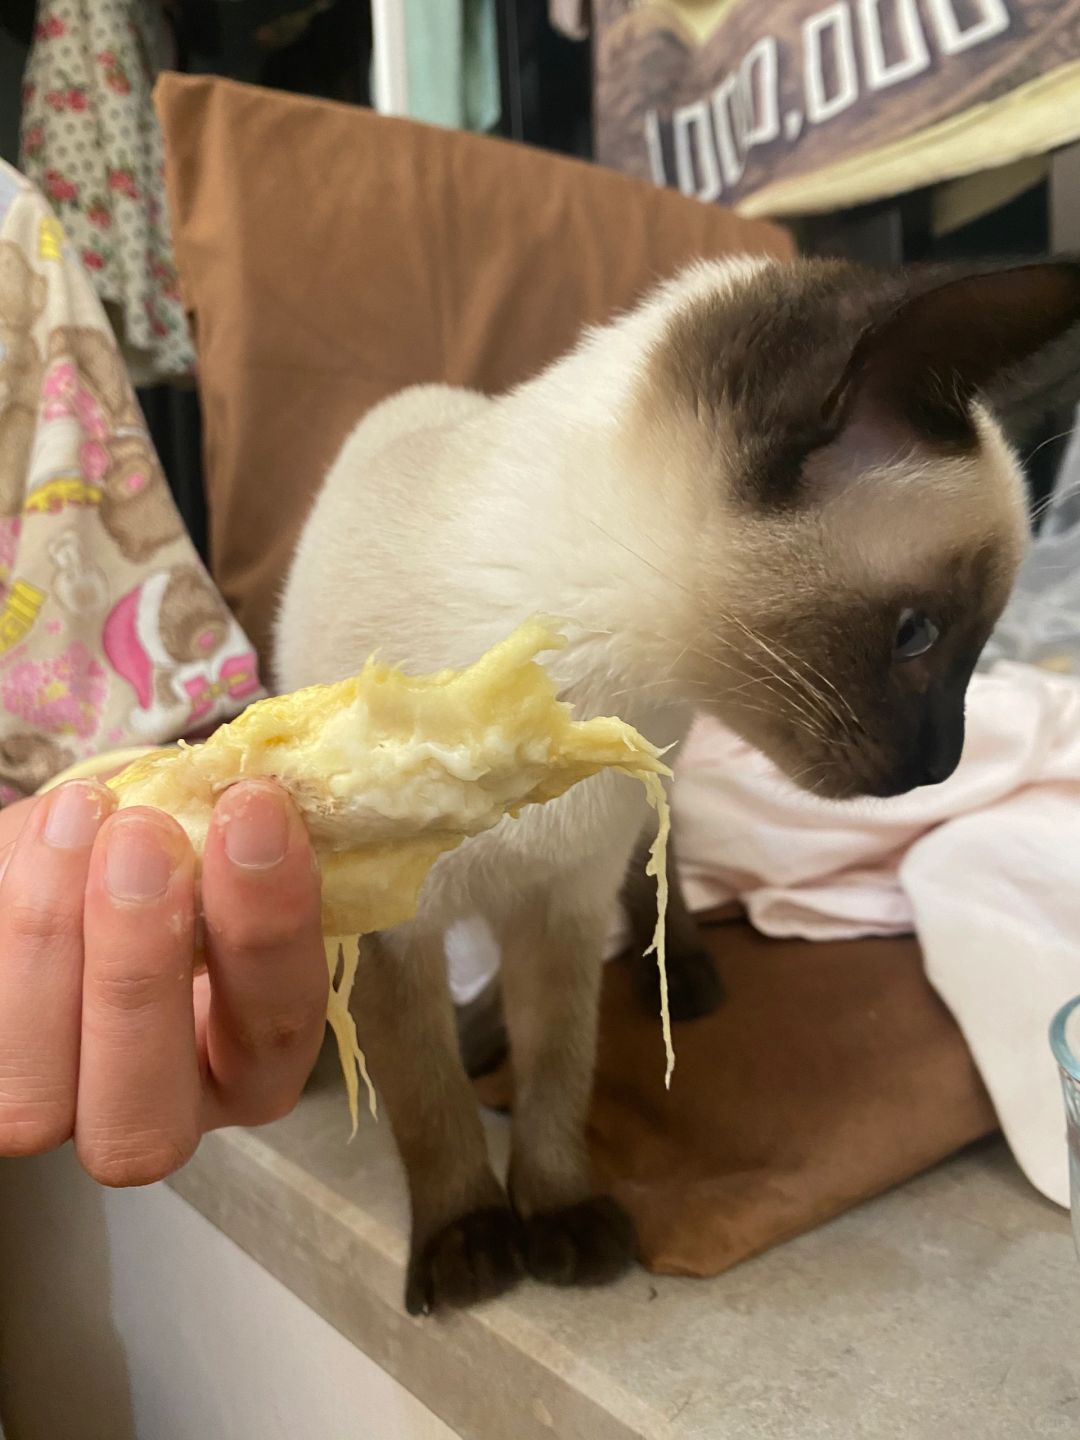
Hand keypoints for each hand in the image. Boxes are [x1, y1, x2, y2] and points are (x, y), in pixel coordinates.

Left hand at [0, 779, 326, 1184]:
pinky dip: (0, 925)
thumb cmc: (181, 858)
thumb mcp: (228, 847)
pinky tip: (35, 840)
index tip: (255, 811)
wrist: (96, 859)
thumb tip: (243, 798)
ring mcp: (59, 1111)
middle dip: (139, 971)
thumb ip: (236, 837)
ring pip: (32, 1103)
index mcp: (252, 1066)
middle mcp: (162, 1115)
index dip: (268, 926)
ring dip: (46, 944)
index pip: (276, 1029)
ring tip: (73, 818)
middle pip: (143, 1124)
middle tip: (143, 834)